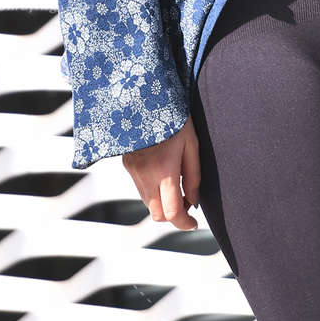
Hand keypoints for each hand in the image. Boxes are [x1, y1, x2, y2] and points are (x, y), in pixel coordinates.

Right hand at [122, 114, 202, 228]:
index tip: (193, 223)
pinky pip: (140, 188)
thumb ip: (193, 176)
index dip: (184, 224)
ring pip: (147, 202)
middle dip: (172, 214)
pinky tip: (161, 173)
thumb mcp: (191, 144)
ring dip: (162, 202)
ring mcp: (132, 170)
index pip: (171, 213)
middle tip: (185, 202)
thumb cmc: (173, 118)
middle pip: (157, 214)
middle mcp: (145, 174)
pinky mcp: (125, 164)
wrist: (142, 96)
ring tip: (175, 184)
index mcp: (164, 170)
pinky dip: (152, 190)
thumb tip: (192, 203)